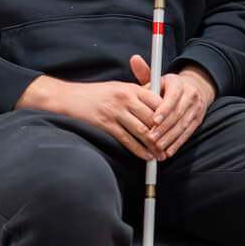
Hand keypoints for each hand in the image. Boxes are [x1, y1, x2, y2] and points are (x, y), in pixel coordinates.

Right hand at [16, 72, 158, 159]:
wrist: (68, 97)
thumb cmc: (96, 94)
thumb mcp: (119, 88)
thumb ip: (137, 96)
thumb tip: (159, 109)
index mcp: (131, 88)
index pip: (158, 102)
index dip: (169, 117)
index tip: (176, 128)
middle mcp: (125, 98)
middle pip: (153, 118)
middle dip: (164, 134)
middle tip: (171, 147)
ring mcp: (115, 111)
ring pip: (141, 131)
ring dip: (153, 146)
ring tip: (160, 156)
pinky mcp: (105, 124)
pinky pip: (126, 139)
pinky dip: (138, 150)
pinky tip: (145, 156)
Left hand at [135, 55, 215, 159]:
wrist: (196, 88)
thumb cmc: (168, 86)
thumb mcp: (158, 78)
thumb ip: (145, 73)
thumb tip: (134, 59)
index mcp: (178, 83)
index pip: (172, 97)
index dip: (164, 109)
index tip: (153, 120)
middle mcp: (190, 95)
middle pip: (178, 113)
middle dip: (164, 128)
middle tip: (151, 139)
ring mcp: (196, 108)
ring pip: (183, 125)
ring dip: (170, 138)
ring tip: (157, 148)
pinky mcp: (199, 120)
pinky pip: (189, 133)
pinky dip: (178, 143)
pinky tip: (168, 152)